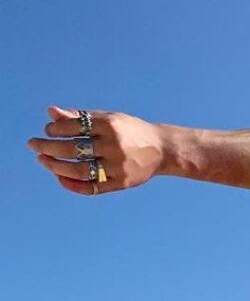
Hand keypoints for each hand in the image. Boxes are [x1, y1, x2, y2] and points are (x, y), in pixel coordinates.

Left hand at [26, 105, 165, 194]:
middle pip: (72, 149)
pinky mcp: (121, 182)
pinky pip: (91, 188)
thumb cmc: (131, 131)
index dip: (55, 129)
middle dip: (48, 147)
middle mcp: (115, 146)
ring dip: (55, 166)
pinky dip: (72, 185)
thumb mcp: (109, 119)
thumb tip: (50, 112)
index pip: (74, 127)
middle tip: (34, 145)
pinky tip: (60, 177)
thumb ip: (80, 118)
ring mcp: (118, 166)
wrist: (163, 148)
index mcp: (112, 125)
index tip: (48, 131)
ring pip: (78, 170)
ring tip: (43, 160)